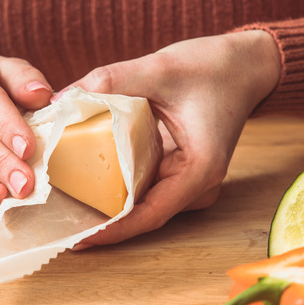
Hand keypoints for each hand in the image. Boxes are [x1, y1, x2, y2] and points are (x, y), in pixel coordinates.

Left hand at [64, 30, 280, 246]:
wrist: (245, 66)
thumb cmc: (214, 66)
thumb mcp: (161, 68)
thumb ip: (111, 81)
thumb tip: (60, 99)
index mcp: (200, 170)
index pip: (150, 214)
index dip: (112, 230)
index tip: (78, 239)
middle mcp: (197, 185)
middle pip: (143, 215)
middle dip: (101, 223)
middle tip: (57, 224)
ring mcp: (189, 182)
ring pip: (142, 205)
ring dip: (106, 208)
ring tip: (64, 210)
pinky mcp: (179, 173)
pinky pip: (144, 188)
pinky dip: (117, 189)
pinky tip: (84, 185)